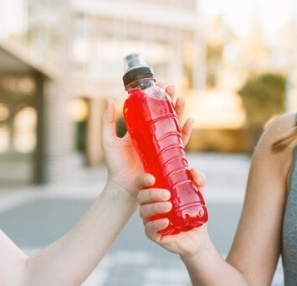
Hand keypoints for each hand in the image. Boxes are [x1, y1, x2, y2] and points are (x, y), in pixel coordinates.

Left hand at [101, 84, 193, 198]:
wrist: (124, 188)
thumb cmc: (115, 166)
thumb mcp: (109, 141)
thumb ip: (107, 122)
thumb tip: (111, 99)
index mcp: (138, 131)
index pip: (149, 110)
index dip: (155, 97)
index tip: (158, 85)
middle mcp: (151, 138)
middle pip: (164, 114)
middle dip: (169, 100)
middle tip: (171, 88)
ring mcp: (161, 147)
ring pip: (174, 125)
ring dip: (179, 111)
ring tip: (181, 99)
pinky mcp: (168, 157)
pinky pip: (180, 142)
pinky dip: (186, 131)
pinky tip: (189, 121)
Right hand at [136, 168, 208, 255]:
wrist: (198, 237)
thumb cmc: (194, 214)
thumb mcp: (199, 195)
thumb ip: (199, 181)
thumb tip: (193, 170)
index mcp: (156, 195)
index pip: (142, 184)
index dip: (142, 180)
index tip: (152, 179)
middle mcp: (150, 206)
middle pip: (141, 197)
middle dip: (152, 194)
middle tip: (167, 195)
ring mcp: (150, 220)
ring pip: (144, 212)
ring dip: (155, 208)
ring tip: (169, 207)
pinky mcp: (154, 235)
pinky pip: (149, 229)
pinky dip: (156, 224)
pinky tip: (165, 222)